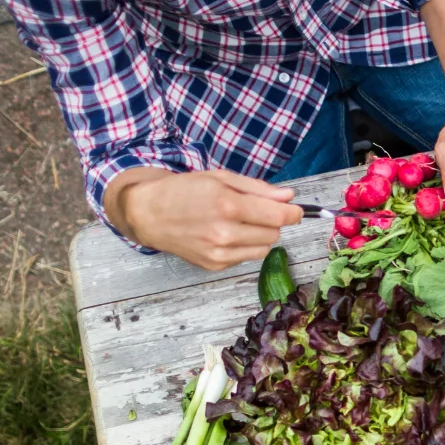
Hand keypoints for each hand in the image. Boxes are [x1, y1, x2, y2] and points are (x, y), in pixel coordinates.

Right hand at [107, 168, 302, 269]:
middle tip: (255, 211)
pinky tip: (226, 234)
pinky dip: (244, 246)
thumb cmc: (184, 191)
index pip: (279, 216)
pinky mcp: (215, 265)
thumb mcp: (220, 178)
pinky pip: (247, 257)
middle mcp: (225, 232)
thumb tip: (289, 197)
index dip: (293, 213)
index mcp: (228, 205)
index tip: (295, 210)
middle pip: (275, 233)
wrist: (149, 214)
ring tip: (239, 223)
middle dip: (272, 221)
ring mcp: (220, 253)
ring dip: (260, 235)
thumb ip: (257, 188)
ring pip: (264, 248)